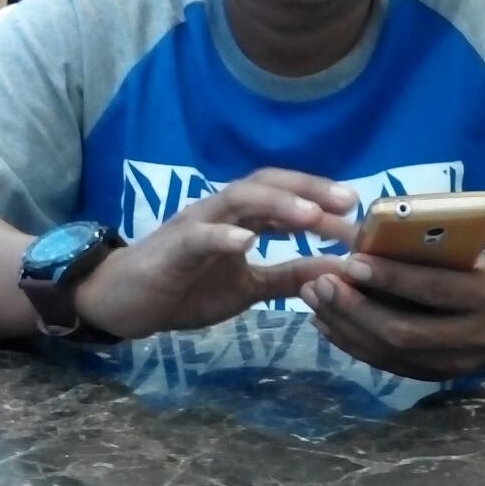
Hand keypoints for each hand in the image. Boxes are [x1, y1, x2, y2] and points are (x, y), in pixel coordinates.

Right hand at [74, 168, 358, 339]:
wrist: (121, 300)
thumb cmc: (183, 287)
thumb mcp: (247, 286)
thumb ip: (288, 275)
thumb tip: (336, 270)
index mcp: (241, 217)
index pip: (287, 196)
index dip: (323, 201)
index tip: (362, 218)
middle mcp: (221, 210)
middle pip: (268, 185)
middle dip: (309, 190)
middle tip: (347, 204)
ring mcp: (196, 225)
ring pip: (238, 200)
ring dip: (277, 204)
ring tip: (309, 216)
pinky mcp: (173, 249)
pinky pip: (199, 236)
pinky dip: (223, 236)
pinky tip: (247, 241)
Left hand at [299, 200, 484, 380]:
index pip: (434, 290)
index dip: (391, 279)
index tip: (350, 262)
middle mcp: (473, 339)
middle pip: (404, 332)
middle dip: (356, 308)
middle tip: (321, 282)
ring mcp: (452, 364)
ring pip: (388, 352)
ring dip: (345, 325)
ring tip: (313, 295)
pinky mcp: (433, 376)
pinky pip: (385, 364)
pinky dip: (351, 342)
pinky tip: (324, 319)